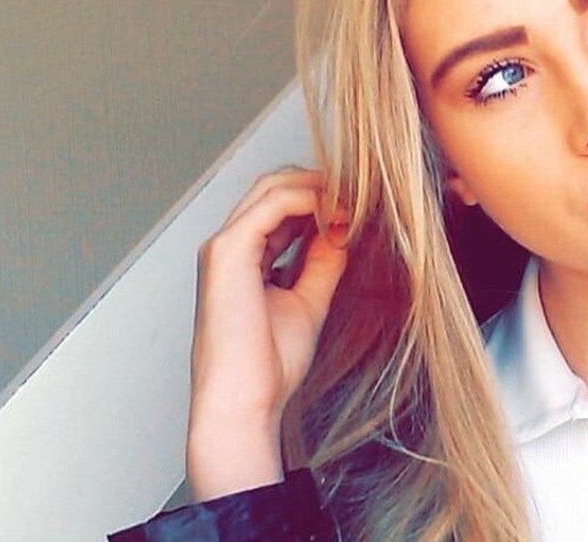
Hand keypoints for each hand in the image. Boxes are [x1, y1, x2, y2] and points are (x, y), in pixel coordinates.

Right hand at [186, 168, 348, 499]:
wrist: (244, 402)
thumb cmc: (268, 366)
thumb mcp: (308, 302)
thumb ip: (323, 264)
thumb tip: (344, 232)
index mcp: (243, 260)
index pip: (280, 208)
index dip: (321, 200)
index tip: (362, 208)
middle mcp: (229, 247)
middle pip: (274, 188)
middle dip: (320, 185)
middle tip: (363, 194)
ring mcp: (224, 246)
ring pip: (272, 187)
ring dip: (318, 187)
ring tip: (357, 201)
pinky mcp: (228, 250)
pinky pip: (273, 204)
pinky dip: (310, 200)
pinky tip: (340, 213)